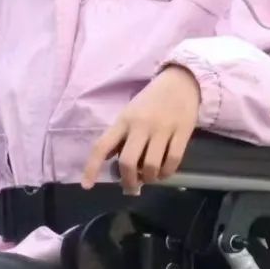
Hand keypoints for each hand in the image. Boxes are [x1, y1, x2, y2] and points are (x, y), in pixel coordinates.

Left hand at [82, 66, 201, 193]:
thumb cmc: (151, 101)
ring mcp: (162, 129)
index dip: (92, 167)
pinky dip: (167, 173)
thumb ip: (119, 136)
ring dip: (149, 178)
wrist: (181, 82)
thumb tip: (109, 160)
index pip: (102, 146)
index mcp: (124, 120)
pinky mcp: (182, 132)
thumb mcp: (129, 114)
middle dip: (128, 181)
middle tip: (132, 186)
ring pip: (151, 165)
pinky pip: (173, 161)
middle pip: (128, 162)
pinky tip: (163, 172)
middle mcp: (141, 125)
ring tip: (149, 177)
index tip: (87, 186)